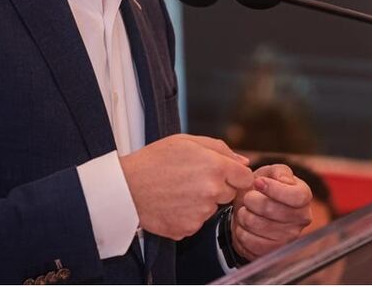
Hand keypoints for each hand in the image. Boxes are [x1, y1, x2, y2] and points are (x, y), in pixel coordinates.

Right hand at [119, 134, 252, 239]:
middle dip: (217, 187)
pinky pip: (196, 222)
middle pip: (229, 194)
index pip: (246, 178)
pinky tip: (172, 204)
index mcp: (216, 167)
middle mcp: (212, 192)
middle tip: (192, 179)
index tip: (224, 174)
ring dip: (201, 202)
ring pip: (212, 208)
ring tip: (177, 191)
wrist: (126, 187)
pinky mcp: (188, 229)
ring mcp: (201, 213)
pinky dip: (187, 215)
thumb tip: (244, 162)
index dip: (235, 175)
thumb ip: (221, 149)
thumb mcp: (187, 141)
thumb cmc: (154, 160)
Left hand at [231, 163, 312, 259]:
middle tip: (248, 196)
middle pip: (271, 209)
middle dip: (251, 199)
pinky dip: (241, 231)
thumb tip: (284, 180)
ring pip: (256, 225)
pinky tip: (245, 225)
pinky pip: (249, 241)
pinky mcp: (272, 251)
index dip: (274, 189)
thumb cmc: (262, 189)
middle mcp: (301, 219)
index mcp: (304, 197)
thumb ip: (279, 172)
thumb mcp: (270, 173)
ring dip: (243, 215)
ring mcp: (288, 238)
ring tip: (245, 210)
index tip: (258, 182)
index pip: (296, 196)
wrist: (251, 210)